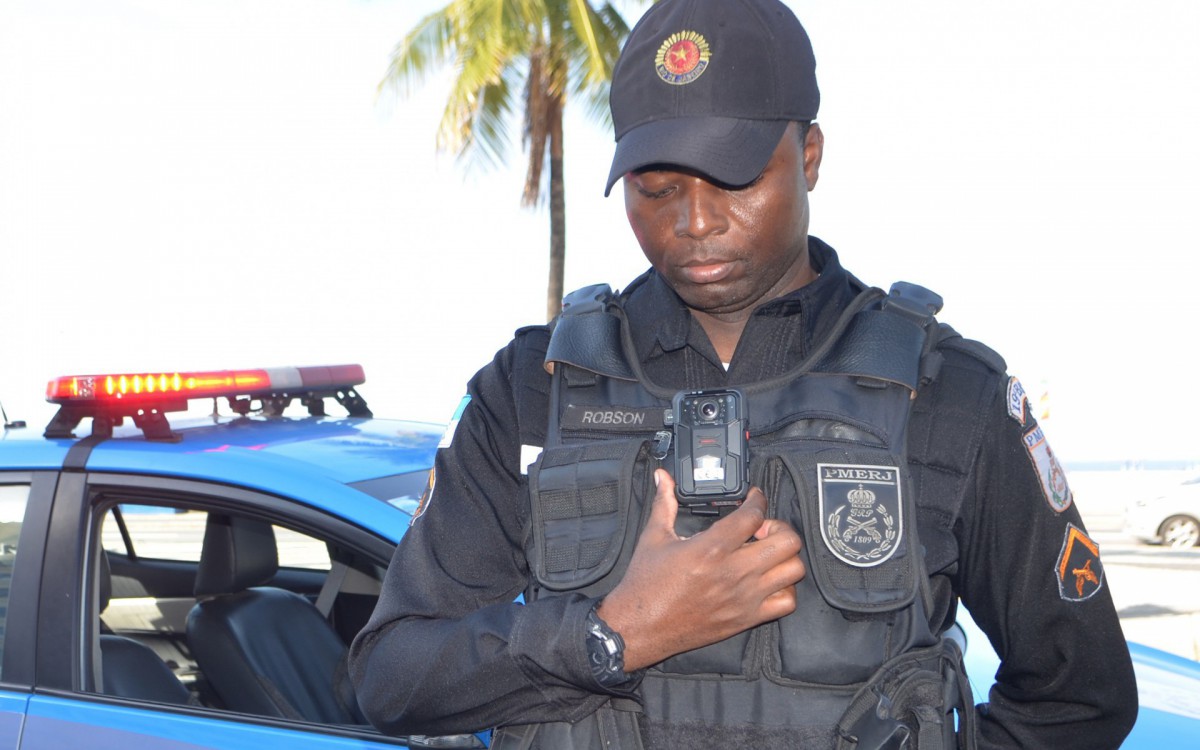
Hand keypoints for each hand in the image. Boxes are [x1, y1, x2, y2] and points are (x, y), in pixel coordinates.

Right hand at [597, 469, 805, 670]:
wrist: (641, 627)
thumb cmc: (645, 584)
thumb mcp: (653, 537)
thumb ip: (664, 503)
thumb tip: (662, 476)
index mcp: (711, 548)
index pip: (754, 515)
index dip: (758, 499)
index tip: (754, 497)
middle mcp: (734, 572)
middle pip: (787, 541)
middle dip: (778, 527)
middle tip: (761, 529)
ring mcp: (745, 597)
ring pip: (794, 569)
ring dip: (785, 557)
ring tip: (766, 554)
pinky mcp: (747, 618)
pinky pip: (787, 602)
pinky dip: (784, 588)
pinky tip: (766, 581)